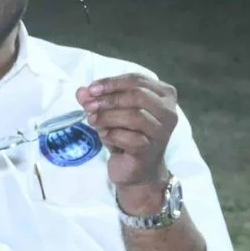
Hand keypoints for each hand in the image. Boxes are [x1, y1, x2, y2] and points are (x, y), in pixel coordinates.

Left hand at [77, 74, 179, 195]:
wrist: (136, 170)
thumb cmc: (127, 136)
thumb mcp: (111, 114)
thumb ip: (97, 100)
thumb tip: (81, 92)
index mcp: (164, 95)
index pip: (137, 80)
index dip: (111, 82)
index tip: (90, 89)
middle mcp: (169, 112)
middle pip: (138, 95)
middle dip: (109, 99)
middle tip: (88, 106)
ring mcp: (161, 132)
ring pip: (134, 116)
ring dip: (108, 117)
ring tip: (93, 121)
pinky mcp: (150, 150)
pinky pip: (128, 137)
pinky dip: (111, 134)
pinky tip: (104, 136)